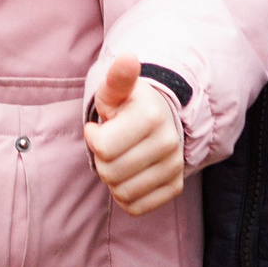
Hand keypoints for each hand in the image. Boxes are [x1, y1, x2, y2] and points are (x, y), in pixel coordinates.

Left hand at [81, 54, 183, 216]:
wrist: (159, 118)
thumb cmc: (128, 105)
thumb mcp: (115, 90)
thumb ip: (117, 78)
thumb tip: (128, 59)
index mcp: (151, 116)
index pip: (102, 148)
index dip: (93, 138)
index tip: (99, 127)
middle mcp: (169, 143)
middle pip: (110, 172)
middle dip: (101, 159)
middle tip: (110, 145)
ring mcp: (175, 167)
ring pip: (122, 192)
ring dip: (112, 178)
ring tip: (120, 158)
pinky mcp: (175, 187)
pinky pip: (136, 207)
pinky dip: (125, 195)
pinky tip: (129, 174)